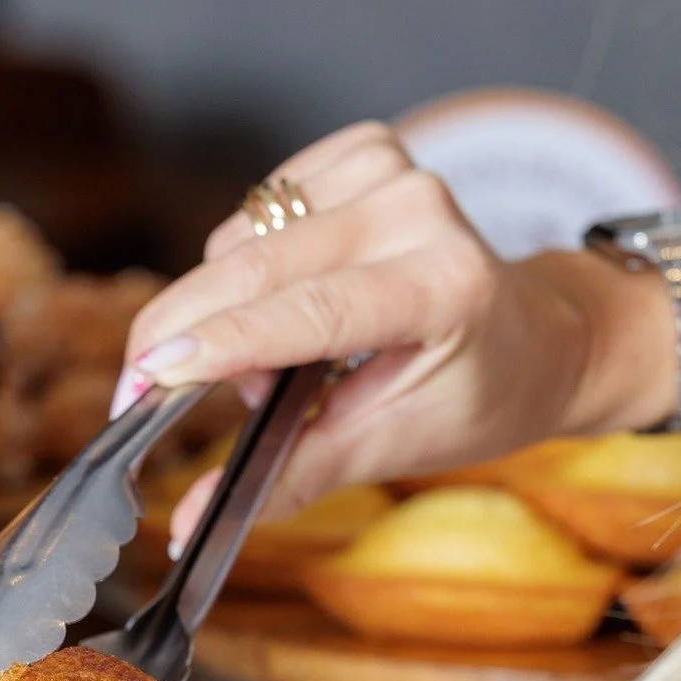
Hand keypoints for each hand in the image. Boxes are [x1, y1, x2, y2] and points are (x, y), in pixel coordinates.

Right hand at [108, 122, 676, 545]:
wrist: (537, 337)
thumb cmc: (471, 397)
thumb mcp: (387, 449)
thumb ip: (285, 479)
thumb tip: (185, 527)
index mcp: (444, 287)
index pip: (311, 311)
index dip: (221, 344)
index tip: (148, 380)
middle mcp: (419, 211)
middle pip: (258, 264)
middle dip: (182, 331)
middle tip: (143, 395)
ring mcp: (392, 170)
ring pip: (242, 239)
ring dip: (223, 307)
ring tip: (272, 364)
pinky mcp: (365, 152)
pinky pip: (255, 211)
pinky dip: (246, 266)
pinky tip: (285, 301)